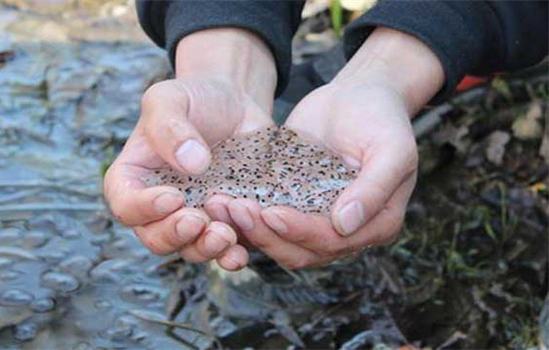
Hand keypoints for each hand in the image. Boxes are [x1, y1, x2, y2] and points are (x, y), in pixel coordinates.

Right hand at [103, 28, 276, 270]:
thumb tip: (192, 164)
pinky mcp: (226, 222)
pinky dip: (231, 255)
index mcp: (135, 179)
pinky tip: (242, 252)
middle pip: (156, 237)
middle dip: (176, 236)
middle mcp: (160, 207)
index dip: (144, 209)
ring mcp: (194, 217)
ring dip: (205, 249)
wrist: (233, 103)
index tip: (173, 197)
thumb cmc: (192, 98)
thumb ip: (170, 126)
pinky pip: (225, 248)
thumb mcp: (170, 98)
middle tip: (198, 221)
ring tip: (224, 236)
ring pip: (191, 249)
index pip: (126, 204)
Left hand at [217, 27, 444, 268]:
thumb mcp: (392, 148)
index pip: (332, 241)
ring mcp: (316, 220)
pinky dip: (244, 217)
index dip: (300, 231)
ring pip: (279, 241)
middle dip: (266, 235)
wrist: (358, 96)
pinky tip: (220, 200)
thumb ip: (374, 187)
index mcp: (375, 225)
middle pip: (300, 251)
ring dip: (249, 230)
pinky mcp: (293, 205)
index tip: (270, 213)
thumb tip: (346, 224)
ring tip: (220, 206)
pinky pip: (267, 220)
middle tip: (235, 210)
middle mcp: (345, 232)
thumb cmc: (381, 118)